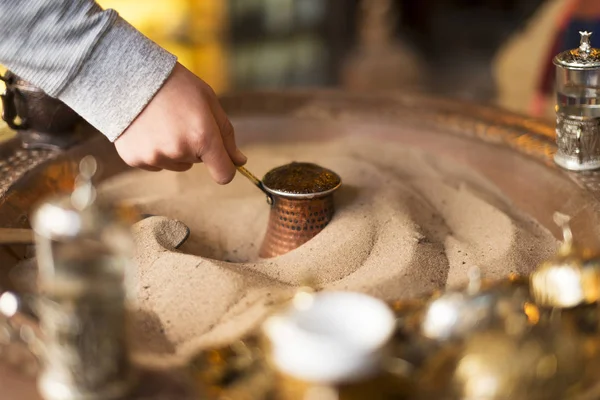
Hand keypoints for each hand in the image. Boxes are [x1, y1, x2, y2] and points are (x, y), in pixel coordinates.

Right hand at [114, 63, 246, 183]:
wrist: (127, 75)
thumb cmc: (175, 85)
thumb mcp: (208, 102)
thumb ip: (226, 135)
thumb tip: (239, 161)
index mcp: (203, 137)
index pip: (224, 174)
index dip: (226, 168)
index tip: (223, 159)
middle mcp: (179, 151)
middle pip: (198, 163)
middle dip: (195, 147)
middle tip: (181, 120)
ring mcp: (155, 157)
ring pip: (176, 164)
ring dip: (174, 149)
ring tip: (162, 122)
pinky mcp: (135, 159)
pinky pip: (155, 163)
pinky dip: (154, 150)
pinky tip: (147, 128)